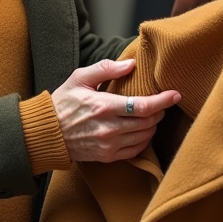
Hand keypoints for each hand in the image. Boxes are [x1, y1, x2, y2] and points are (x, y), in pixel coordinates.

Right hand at [52, 59, 181, 162]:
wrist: (47, 133)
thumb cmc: (63, 103)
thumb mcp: (80, 78)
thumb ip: (106, 69)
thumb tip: (131, 64)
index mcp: (104, 106)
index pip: (142, 106)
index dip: (163, 100)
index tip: (175, 94)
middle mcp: (109, 128)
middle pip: (148, 122)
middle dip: (160, 111)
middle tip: (162, 102)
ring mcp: (109, 145)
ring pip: (144, 137)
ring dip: (154, 126)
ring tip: (153, 115)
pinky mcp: (107, 156)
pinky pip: (135, 150)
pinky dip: (144, 140)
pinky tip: (142, 130)